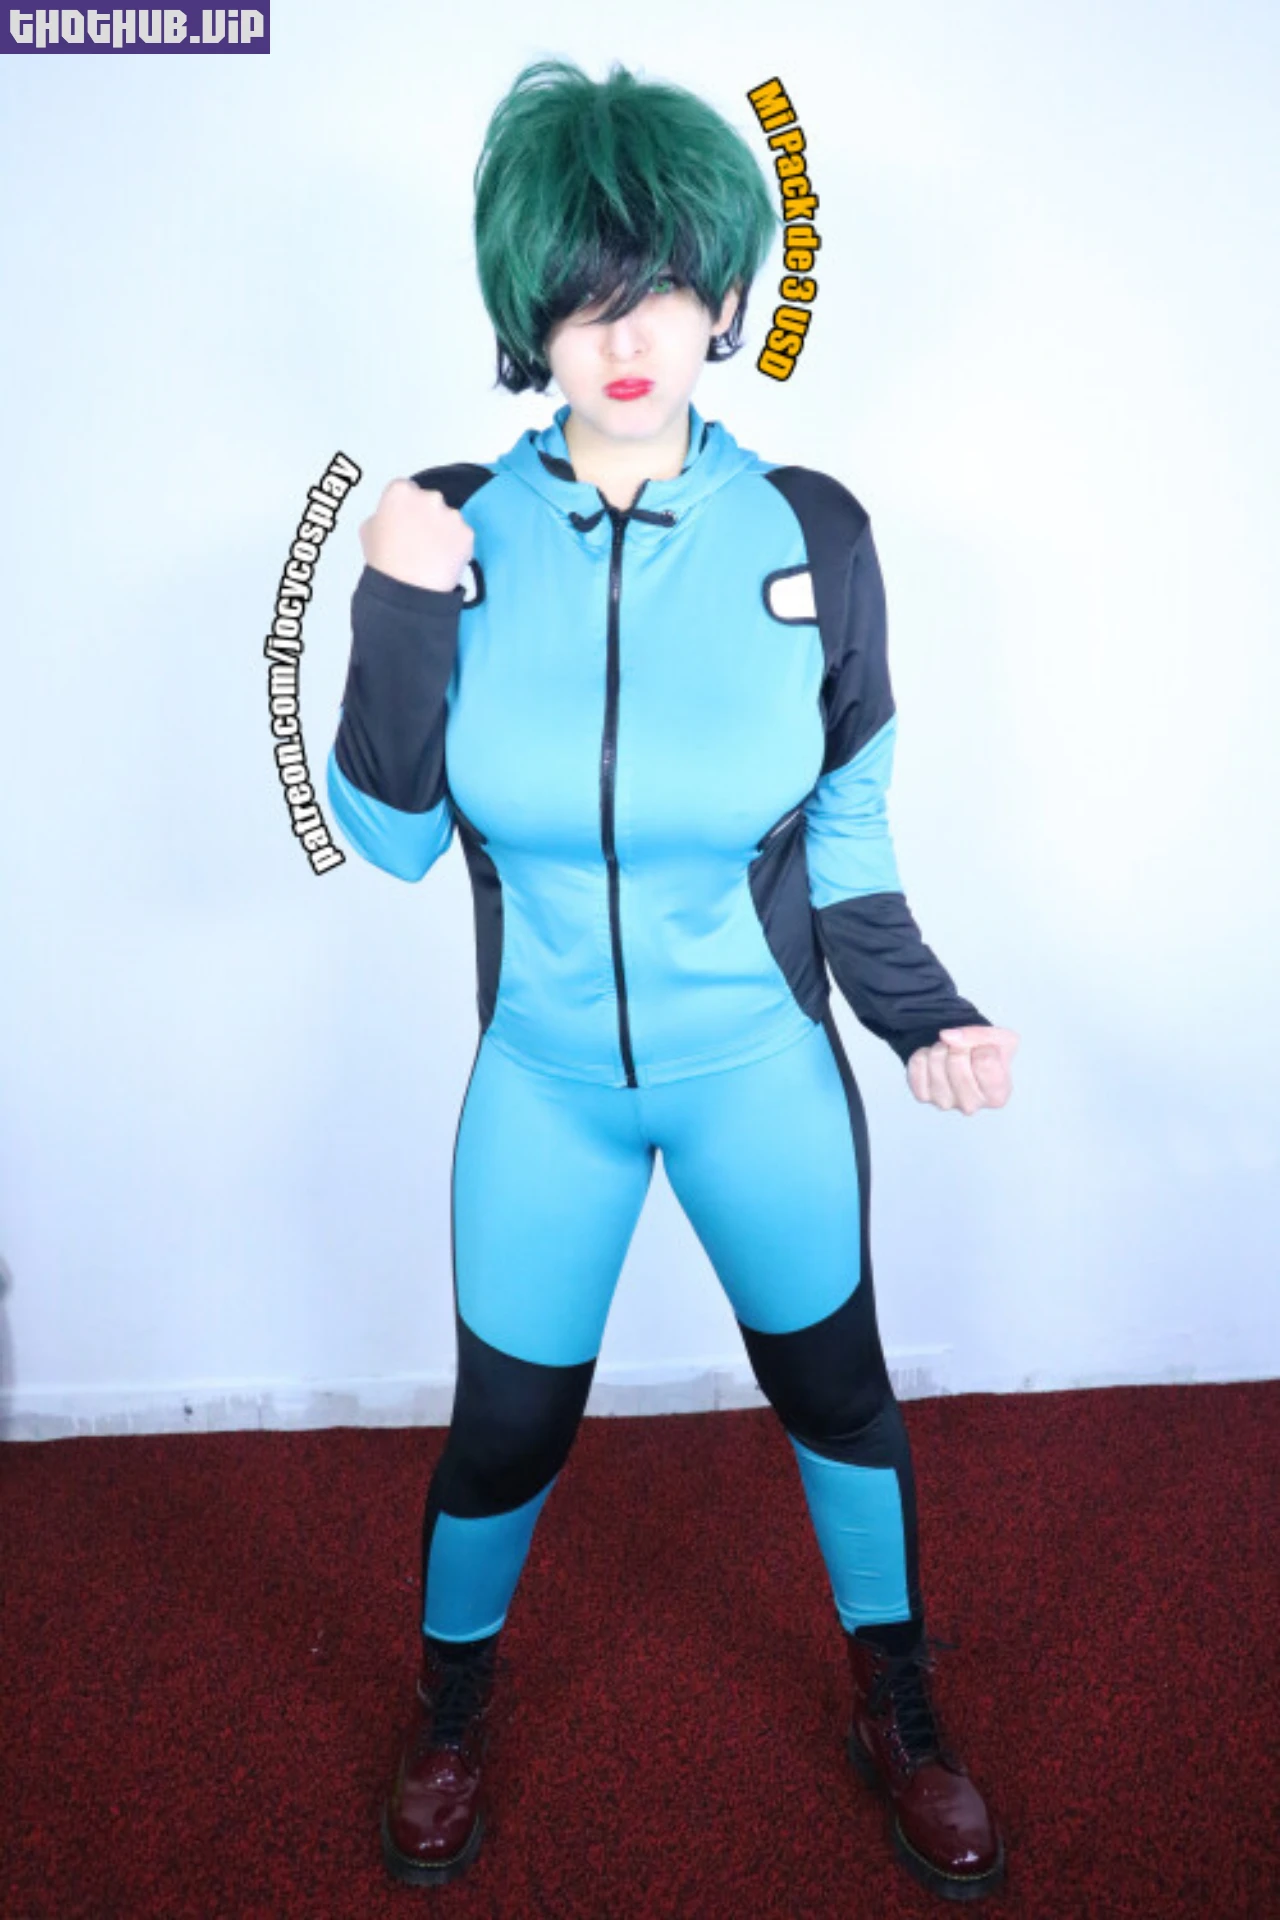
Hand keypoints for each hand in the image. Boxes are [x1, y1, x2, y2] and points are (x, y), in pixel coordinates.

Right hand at [359, 479, 473, 592]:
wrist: (407, 590)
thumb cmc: (385, 563)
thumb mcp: (367, 531)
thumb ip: (382, 515)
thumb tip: (389, 518)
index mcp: (401, 491)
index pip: (406, 490)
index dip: (405, 507)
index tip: (404, 521)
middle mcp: (429, 496)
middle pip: (430, 501)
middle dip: (426, 517)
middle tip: (418, 542)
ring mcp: (451, 514)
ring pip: (449, 519)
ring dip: (443, 532)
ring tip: (430, 555)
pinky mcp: (467, 533)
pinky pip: (462, 537)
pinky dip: (456, 547)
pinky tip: (442, 561)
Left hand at [906, 1026, 1017, 1114]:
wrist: (970, 1062)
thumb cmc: (990, 1055)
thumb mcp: (1001, 1038)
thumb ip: (980, 1035)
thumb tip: (947, 1036)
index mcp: (997, 1095)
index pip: (984, 1061)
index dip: (983, 1046)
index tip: (984, 1051)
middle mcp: (971, 1105)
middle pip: (956, 1062)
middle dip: (959, 1045)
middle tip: (964, 1050)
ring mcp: (945, 1103)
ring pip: (935, 1060)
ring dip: (941, 1048)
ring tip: (950, 1054)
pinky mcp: (923, 1096)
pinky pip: (917, 1063)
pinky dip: (924, 1053)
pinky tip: (936, 1062)